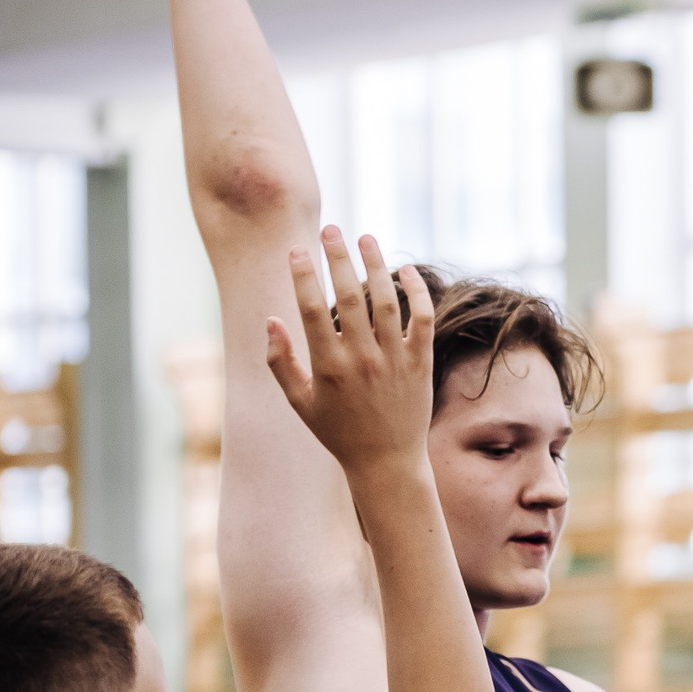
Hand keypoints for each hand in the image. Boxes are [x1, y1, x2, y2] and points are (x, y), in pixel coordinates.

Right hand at [265, 229, 434, 480]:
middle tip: (330, 228)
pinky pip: (422, 318)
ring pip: (386, 300)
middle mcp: (362, 359)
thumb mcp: (299, 402)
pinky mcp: (420, 362)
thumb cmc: (338, 432)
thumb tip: (270, 320)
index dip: (304, 276)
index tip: (297, 250)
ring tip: (365, 237)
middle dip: (338, 257)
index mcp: (328, 366)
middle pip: (350, 296)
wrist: (387, 462)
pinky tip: (406, 270)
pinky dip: (417, 291)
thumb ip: (279, 362)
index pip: (312, 309)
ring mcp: (394, 359)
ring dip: (376, 264)